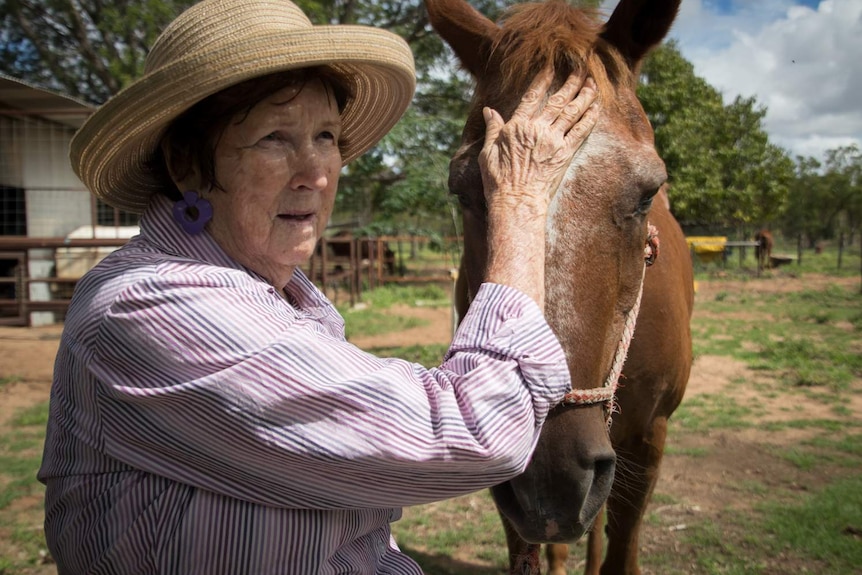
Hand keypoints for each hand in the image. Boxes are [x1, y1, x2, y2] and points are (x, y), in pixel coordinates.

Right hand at [479, 68, 598, 214]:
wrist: (517, 201)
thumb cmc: (498, 180)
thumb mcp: (487, 152)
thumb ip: (492, 129)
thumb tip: (489, 111)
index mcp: (517, 126)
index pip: (532, 96)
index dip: (543, 79)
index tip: (551, 67)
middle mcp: (538, 129)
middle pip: (558, 100)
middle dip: (570, 82)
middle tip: (580, 68)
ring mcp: (554, 140)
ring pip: (572, 111)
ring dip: (584, 95)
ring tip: (592, 82)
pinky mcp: (566, 153)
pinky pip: (581, 130)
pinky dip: (590, 117)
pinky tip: (597, 106)